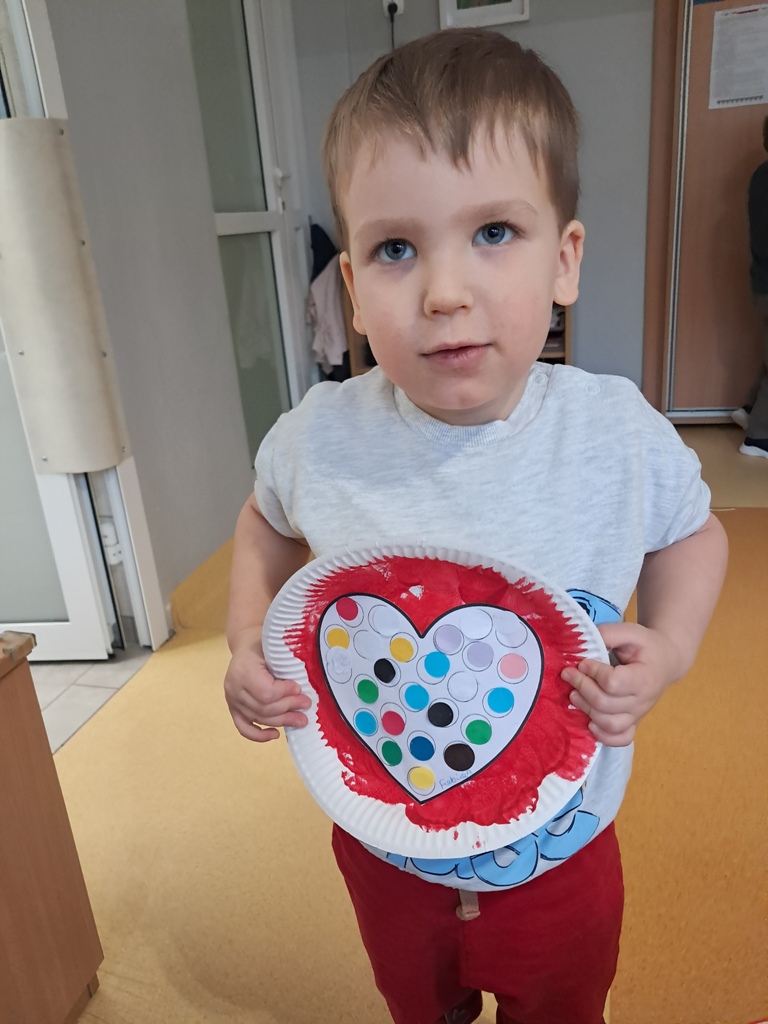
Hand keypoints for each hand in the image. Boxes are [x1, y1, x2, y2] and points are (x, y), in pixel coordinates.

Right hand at [224, 629, 311, 741]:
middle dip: (288, 708)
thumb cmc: (263, 645)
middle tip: (307, 705)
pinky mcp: (233, 708)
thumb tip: (302, 689)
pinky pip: (243, 727)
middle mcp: (234, 687)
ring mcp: (231, 700)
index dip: (285, 693)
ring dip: (282, 721)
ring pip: (258, 718)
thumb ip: (285, 666)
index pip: (266, 692)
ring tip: (301, 720)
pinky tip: (275, 734)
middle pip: (264, 708)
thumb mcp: (274, 648)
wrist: (245, 646)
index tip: (299, 688)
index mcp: (243, 670)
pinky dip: (258, 735)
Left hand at [560, 621, 680, 746]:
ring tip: (573, 694)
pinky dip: (603, 736)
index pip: (613, 683)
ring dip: (586, 709)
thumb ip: (609, 634)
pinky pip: (620, 738)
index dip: (593, 673)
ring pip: (609, 724)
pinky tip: (589, 722)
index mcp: (645, 677)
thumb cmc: (646, 646)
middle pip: (606, 704)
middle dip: (582, 688)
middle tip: (568, 674)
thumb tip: (586, 642)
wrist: (666, 661)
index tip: (583, 662)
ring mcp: (638, 714)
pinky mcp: (634, 722)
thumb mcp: (631, 632)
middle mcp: (643, 700)